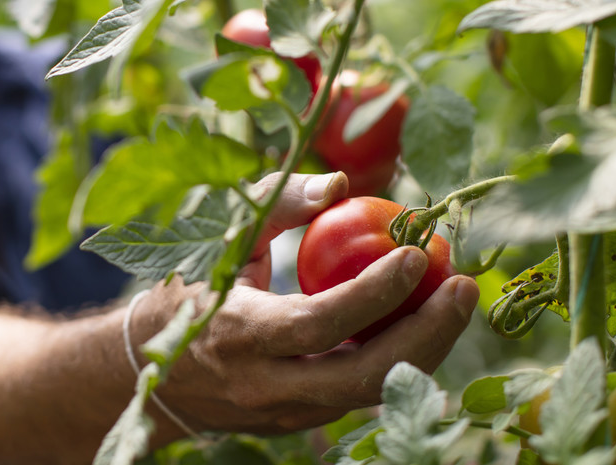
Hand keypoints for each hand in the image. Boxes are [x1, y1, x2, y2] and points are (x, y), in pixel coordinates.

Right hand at [136, 172, 479, 436]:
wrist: (151, 370)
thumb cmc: (191, 289)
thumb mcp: (222, 236)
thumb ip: (278, 204)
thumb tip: (341, 184)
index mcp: (238, 335)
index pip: (318, 323)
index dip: (374, 292)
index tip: (418, 253)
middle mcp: (264, 385)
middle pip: (361, 376)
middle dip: (427, 335)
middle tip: (464, 288)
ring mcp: (285, 412)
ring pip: (370, 394)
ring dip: (424, 350)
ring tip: (455, 302)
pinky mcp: (300, 422)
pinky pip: (360, 395)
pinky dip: (398, 361)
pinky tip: (420, 323)